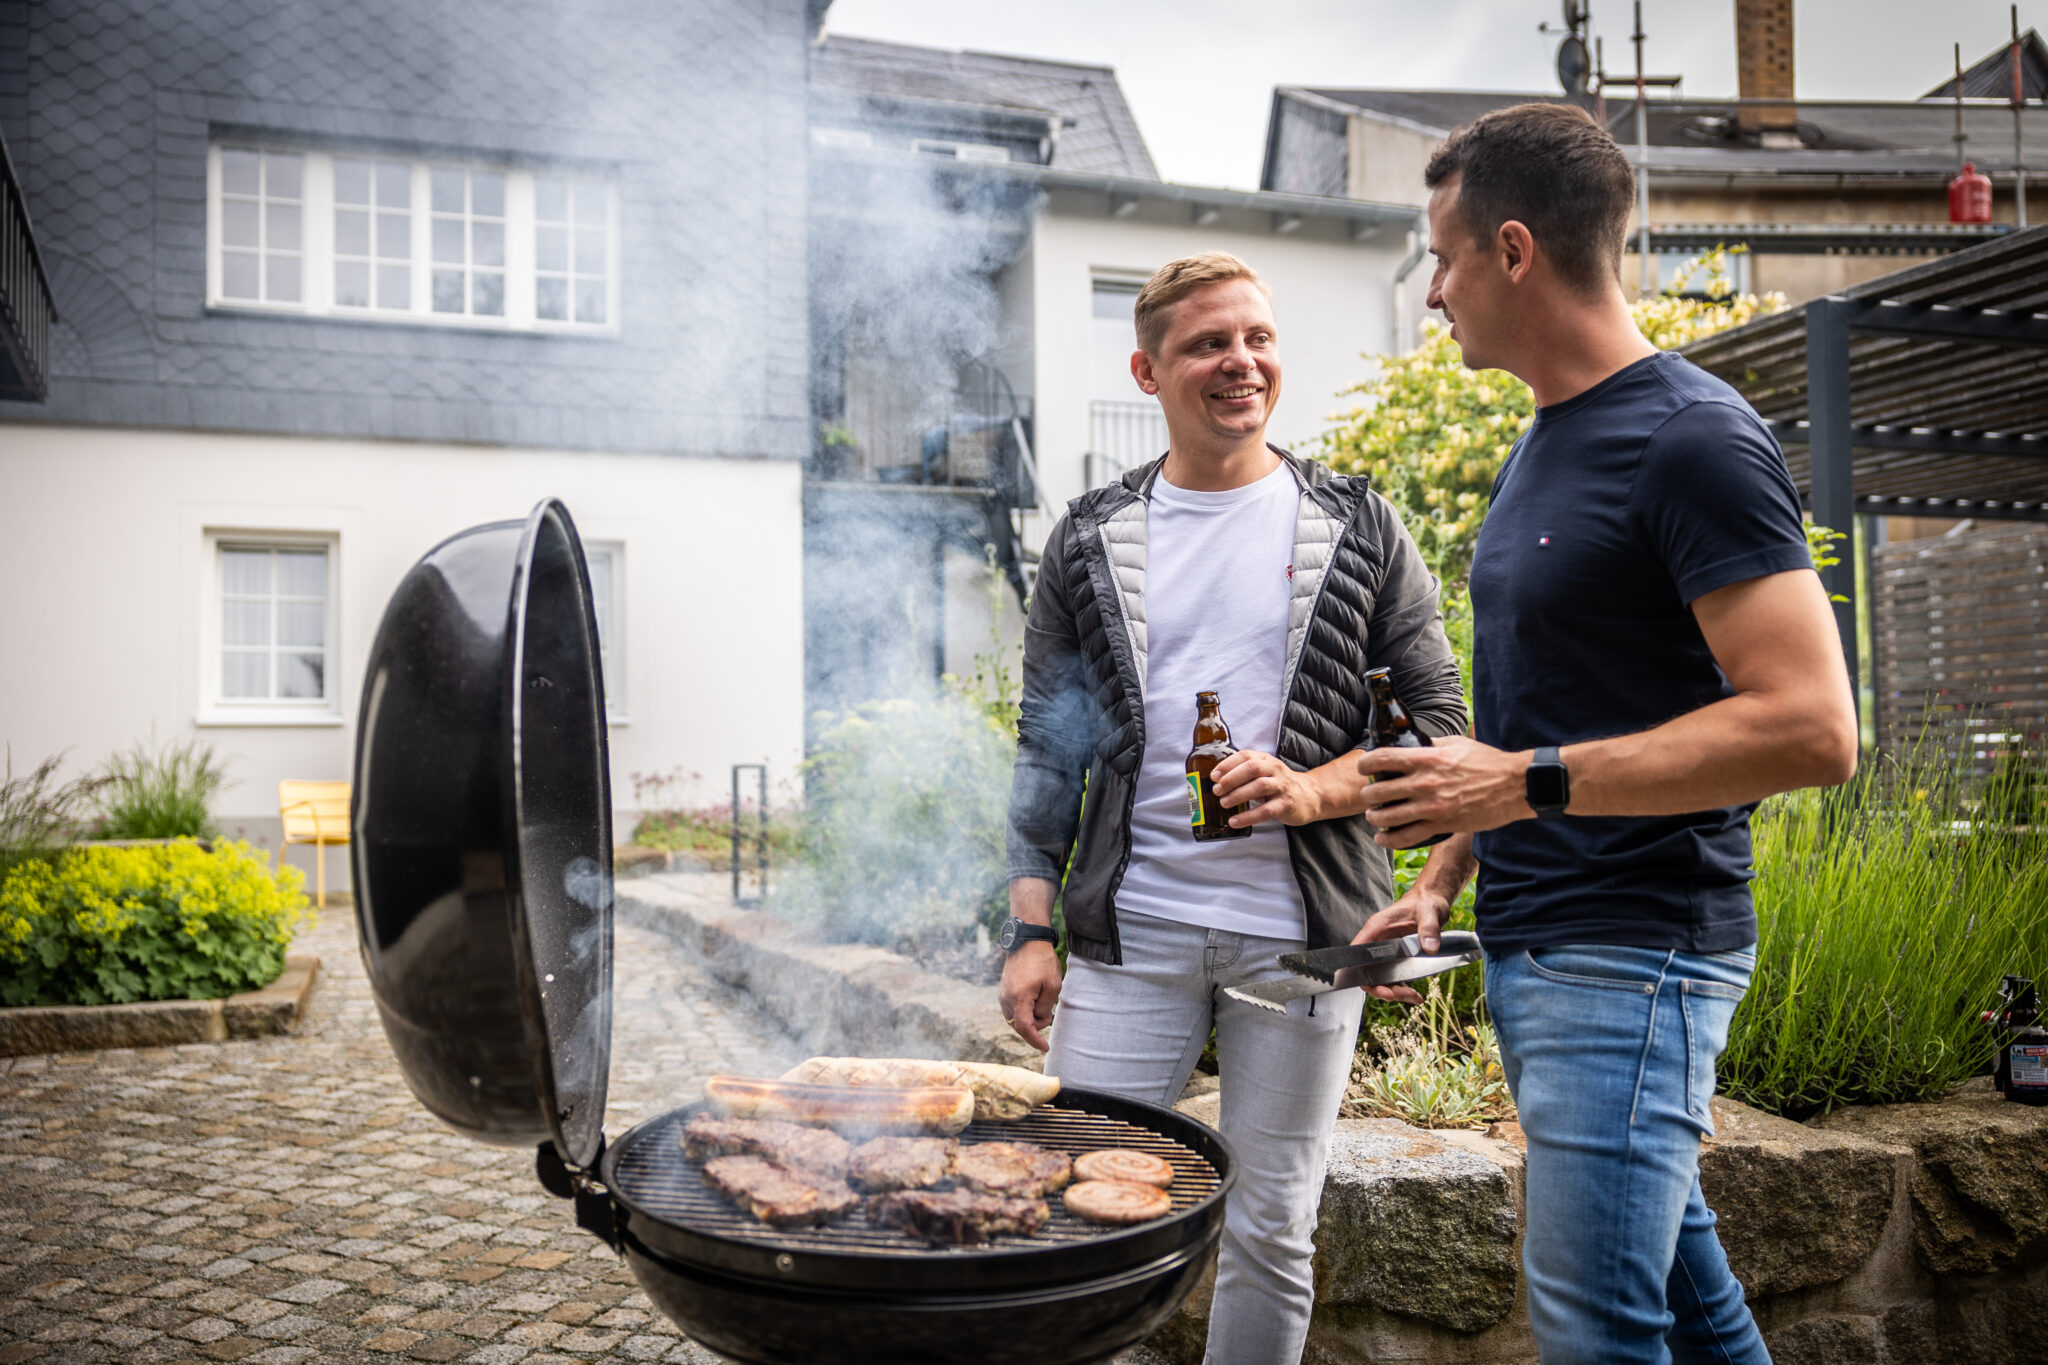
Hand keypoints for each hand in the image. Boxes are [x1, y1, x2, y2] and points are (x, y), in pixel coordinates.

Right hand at [998, 942, 1062, 1052]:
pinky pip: (1012, 1010)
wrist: (1027, 941)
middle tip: (1049, 1012)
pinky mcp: (1003, 991)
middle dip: (1035, 1026)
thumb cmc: (1042, 962)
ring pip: (1015, 1019)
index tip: (1045, 1048)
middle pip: (1019, 1026)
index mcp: (1019, 998)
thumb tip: (1037, 1020)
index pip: (1025, 1028)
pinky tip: (1034, 1001)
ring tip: (1042, 1003)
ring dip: (1029, 1019)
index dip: (1035, 1041)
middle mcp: (1006, 999)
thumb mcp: (1052, 986)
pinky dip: (1023, 1012)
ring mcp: (1002, 995)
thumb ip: (1044, 1008)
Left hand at [1211, 750, 1321, 828]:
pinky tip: (1235, 821)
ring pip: (1259, 787)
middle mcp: (1275, 770)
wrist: (1310, 796)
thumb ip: (1245, 773)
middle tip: (1217, 790)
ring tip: (1224, 803)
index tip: (1214, 776)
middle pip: (1252, 768)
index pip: (1246, 756)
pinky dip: (1248, 816)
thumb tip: (1217, 781)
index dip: (1228, 765)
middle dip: (1231, 779)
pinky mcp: (1286, 804)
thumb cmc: (1279, 784)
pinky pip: (1265, 811)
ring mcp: (1282, 786)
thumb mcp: (1265, 773)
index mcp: (1266, 760)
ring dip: (1238, 795)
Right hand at [1349, 884, 1452, 1003]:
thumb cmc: (1426, 902)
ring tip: (1414, 997)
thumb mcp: (1430, 912)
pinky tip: (1415, 995)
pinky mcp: (1397, 957)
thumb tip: (1430, 948)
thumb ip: (1429, 928)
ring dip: (1394, 991)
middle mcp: (1378, 941)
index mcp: (1377, 928)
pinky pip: (1394, 977)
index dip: (1362, 973)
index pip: (1358, 953)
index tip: (1379, 986)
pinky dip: (1402, 988)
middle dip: (1382, 988)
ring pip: (1381, 978)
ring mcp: (1387, 951)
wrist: (1432, 901)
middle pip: (1368, 971)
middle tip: (1398, 996)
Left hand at [1356, 735, 1529, 847]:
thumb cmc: (1488, 762)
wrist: (1514, 786)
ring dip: (1374, 818)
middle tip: (1369, 796)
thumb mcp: (1456, 744)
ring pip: (1386, 817)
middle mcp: (1424, 783)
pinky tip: (1382, 839)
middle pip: (1377, 792)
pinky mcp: (1442, 826)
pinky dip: (1389, 840)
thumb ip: (1431, 745)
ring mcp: (1432, 807)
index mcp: (1427, 759)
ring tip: (1373, 816)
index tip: (1364, 769)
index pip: (1382, 759)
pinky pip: (1406, 838)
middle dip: (1367, 795)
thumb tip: (1412, 744)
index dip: (1366, 765)